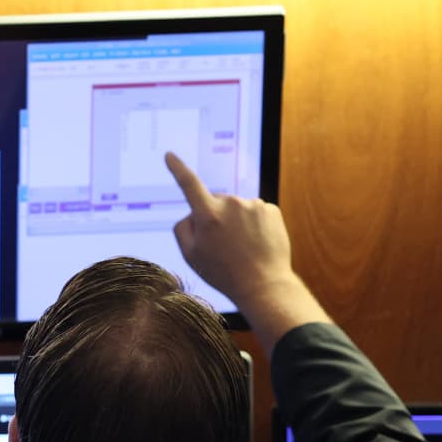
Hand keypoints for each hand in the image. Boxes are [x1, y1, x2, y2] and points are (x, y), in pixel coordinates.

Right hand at [166, 151, 329, 343]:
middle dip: (215, 218)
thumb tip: (191, 213)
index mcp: (208, 215)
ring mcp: (253, 205)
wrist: (264, 285)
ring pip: (237, 209)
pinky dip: (254, 224)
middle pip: (215, 203)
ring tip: (242, 248)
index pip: (188, 184)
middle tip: (223, 246)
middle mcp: (231, 204)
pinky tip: (255, 243)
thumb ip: (182, 229)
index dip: (178, 169)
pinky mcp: (271, 209)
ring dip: (236, 222)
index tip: (170, 156)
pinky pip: (255, 212)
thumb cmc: (224, 273)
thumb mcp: (191, 256)